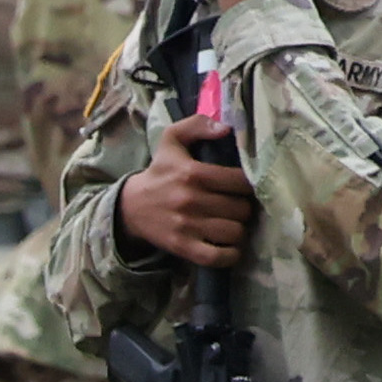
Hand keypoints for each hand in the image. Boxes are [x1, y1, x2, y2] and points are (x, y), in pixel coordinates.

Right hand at [114, 110, 255, 267]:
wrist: (131, 206)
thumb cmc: (159, 172)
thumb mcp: (172, 140)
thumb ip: (198, 125)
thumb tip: (227, 128)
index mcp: (193, 173)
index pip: (241, 181)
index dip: (250, 185)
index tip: (245, 187)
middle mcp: (191, 200)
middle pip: (242, 209)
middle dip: (244, 208)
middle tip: (238, 206)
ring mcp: (187, 226)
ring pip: (235, 232)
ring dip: (239, 230)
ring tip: (232, 224)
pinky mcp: (183, 247)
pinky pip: (218, 256)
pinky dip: (230, 254)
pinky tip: (230, 247)